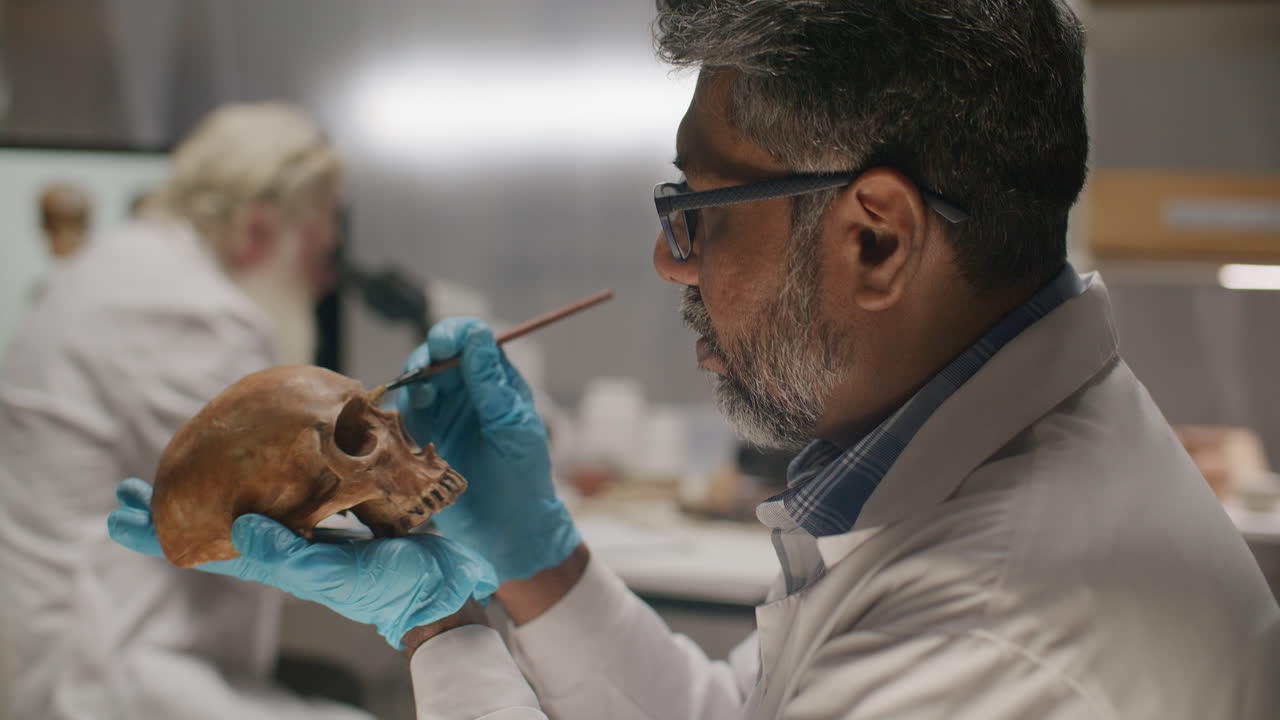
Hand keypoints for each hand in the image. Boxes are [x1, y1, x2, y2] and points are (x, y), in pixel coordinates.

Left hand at [108, 477, 497, 649]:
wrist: (445, 582)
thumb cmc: (397, 586)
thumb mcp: (344, 576)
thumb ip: (294, 557)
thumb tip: (242, 527)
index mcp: (281, 560)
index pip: (206, 546)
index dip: (160, 532)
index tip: (120, 513)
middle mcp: (286, 541)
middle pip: (214, 522)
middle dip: (169, 507)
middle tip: (125, 490)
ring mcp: (308, 523)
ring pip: (247, 498)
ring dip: (208, 483)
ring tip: (176, 465)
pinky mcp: (335, 503)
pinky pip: (287, 483)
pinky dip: (261, 466)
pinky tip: (259, 450)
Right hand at [396, 318, 579, 583]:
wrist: (508, 531)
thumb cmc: (522, 478)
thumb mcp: (511, 427)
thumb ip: (491, 383)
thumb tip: (476, 335)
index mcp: (497, 381)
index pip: (473, 340)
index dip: (456, 335)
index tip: (443, 345)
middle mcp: (467, 391)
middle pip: (437, 356)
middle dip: (426, 358)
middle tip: (420, 374)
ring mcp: (442, 413)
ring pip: (416, 382)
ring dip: (412, 384)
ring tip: (419, 401)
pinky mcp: (420, 438)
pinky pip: (400, 413)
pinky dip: (397, 410)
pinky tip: (404, 420)